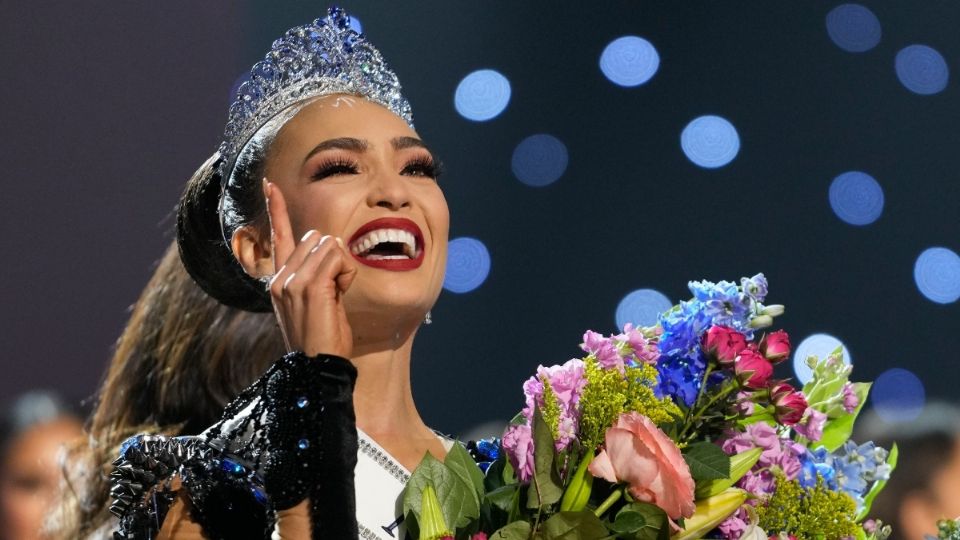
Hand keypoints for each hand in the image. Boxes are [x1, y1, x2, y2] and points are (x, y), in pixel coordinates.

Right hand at [264, 179, 356, 358]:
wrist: (318, 369)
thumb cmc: (324, 340)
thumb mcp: (318, 304)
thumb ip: (319, 277)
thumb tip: (332, 251)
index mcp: (279, 281)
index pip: (279, 237)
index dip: (276, 209)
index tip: (270, 185)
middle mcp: (280, 278)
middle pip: (316, 237)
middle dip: (334, 259)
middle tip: (333, 293)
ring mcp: (292, 281)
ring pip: (328, 245)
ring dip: (342, 268)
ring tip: (335, 298)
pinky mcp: (308, 285)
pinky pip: (338, 258)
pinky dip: (346, 274)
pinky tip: (339, 296)